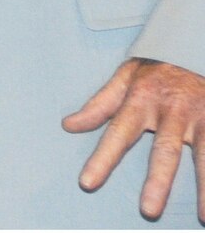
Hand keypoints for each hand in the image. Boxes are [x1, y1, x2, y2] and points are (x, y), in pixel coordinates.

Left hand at [63, 56, 204, 218]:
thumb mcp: (124, 78)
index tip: (88, 183)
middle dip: (158, 183)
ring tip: (204, 218)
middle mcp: (172, 111)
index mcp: (141, 100)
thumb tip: (68, 125)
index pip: (117, 134)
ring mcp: (201, 117)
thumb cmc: (155, 68)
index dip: (102, 159)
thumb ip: (99, 105)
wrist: (193, 45)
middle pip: (164, 151)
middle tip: (149, 211)